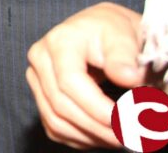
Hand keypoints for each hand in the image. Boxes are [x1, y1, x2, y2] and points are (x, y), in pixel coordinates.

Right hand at [26, 2, 143, 148]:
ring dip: (90, 136)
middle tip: (131, 136)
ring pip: (56, 120)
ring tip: (121, 137)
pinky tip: (104, 134)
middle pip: (61, 105)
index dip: (97, 107)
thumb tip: (129, 77)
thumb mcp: (123, 35)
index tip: (127, 121)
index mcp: (59, 41)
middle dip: (98, 127)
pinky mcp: (39, 95)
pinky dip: (81, 138)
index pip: (70, 82)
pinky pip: (55, 127)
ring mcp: (36, 78)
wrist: (99, 30)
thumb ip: (125, 55)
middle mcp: (40, 59)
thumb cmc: (112, 32)